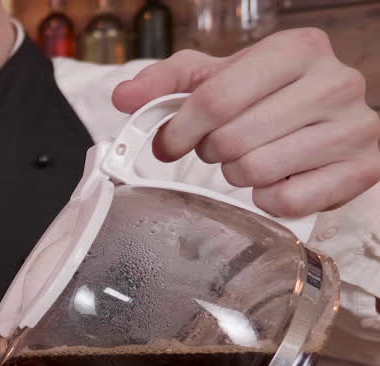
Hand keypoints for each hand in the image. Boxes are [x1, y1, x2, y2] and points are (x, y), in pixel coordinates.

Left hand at [111, 28, 379, 217]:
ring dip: (239, 175)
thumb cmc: (270, 97)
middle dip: (213, 152)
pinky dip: (269, 199)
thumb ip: (167, 83)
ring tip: (252, 159)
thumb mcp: (219, 77)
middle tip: (222, 148)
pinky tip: (277, 179)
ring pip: (258, 171)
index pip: (216, 98)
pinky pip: (287, 201)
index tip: (169, 144)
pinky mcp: (364, 169)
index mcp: (297, 49)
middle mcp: (335, 82)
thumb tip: (124, 97)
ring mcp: (355, 127)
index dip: (180, 129)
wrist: (331, 120)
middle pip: (233, 139)